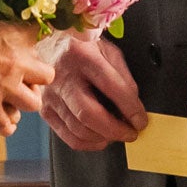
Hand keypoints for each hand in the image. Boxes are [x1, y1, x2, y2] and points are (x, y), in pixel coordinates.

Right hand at [0, 16, 51, 134]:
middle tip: (24, 78)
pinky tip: (0, 120)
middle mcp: (17, 61)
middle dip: (38, 78)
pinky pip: (7, 125)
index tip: (33, 45)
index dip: (39, 43)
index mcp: (15, 36)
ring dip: (23, 103)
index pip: (45, 35)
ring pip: (34, 103)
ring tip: (13, 100)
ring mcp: (6, 85)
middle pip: (48, 75)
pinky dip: (4, 125)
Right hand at [42, 31, 147, 151]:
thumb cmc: (81, 47)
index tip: (141, 120)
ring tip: (117, 134)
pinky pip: (68, 136)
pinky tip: (100, 138)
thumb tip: (133, 106)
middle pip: (89, 114)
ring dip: (104, 137)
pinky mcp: (45, 109)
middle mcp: (62, 75)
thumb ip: (122, 76)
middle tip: (131, 133)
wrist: (49, 44)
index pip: (110, 86)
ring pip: (79, 129)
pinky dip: (88, 143)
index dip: (130, 107)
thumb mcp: (107, 50)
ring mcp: (51, 95)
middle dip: (115, 130)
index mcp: (82, 55)